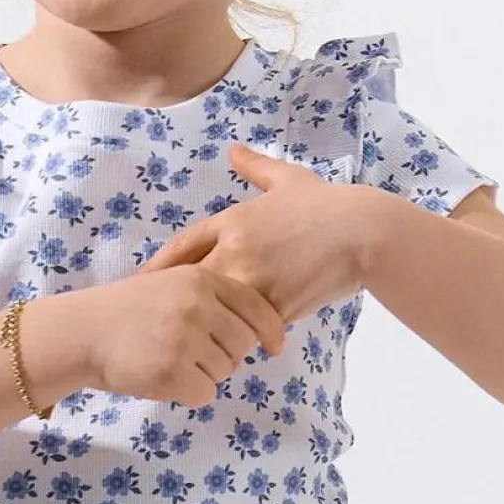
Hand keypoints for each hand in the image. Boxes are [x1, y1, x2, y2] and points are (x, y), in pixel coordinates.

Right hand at [48, 264, 287, 408]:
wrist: (81, 333)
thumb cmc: (127, 312)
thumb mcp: (170, 284)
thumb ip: (210, 298)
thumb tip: (257, 330)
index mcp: (201, 280)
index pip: (257, 308)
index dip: (271, 331)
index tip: (274, 346)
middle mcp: (197, 305)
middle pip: (243, 345)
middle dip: (227, 356)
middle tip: (194, 355)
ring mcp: (185, 338)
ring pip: (225, 371)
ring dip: (204, 375)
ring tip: (171, 362)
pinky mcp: (172, 371)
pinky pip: (204, 393)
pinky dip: (189, 394)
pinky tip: (165, 379)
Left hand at [134, 143, 376, 324]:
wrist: (362, 232)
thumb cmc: (327, 204)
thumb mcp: (289, 179)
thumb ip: (257, 168)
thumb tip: (234, 150)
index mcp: (232, 221)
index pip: (182, 248)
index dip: (158, 268)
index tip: (141, 283)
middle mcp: (235, 252)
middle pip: (188, 285)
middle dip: (171, 302)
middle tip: (153, 320)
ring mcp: (253, 281)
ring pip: (214, 314)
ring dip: (205, 328)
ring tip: (189, 345)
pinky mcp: (274, 307)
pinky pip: (247, 330)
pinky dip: (240, 340)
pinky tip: (230, 352)